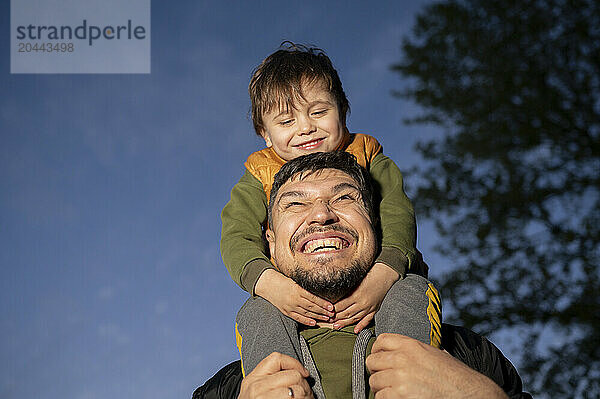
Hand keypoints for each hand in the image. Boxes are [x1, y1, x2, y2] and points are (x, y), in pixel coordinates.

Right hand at [238, 352, 313, 398]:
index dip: (294, 363)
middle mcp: (256, 388)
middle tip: (305, 394)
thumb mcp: (257, 391)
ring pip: (298, 390)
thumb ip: (271, 380)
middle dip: (304, 385)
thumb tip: (301, 373)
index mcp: (252, 380)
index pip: (276, 359)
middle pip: (293, 375)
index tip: (303, 373)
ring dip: (306, 396)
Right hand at [255, 269, 333, 325]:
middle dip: (323, 311)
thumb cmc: (284, 281)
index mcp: (297, 289)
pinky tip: (314, 323)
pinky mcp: (286, 311)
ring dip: (318, 316)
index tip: (331, 306)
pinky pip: (298, 317)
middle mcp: (294, 298)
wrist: (268, 285)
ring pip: (306, 313)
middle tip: (332, 314)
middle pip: (311, 306)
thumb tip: (321, 290)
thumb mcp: (295, 281)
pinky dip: (306, 321)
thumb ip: (306, 287)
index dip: (323, 303)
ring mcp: (290, 306)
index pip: (313, 298)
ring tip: (326, 318)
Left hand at [332, 262, 397, 332]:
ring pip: (354, 318)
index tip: (325, 311)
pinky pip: (367, 319)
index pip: (340, 306)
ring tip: (336, 326)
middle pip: (346, 313)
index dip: (332, 310)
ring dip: (344, 323)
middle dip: (336, 318)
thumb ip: (346, 289)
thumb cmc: (370, 274)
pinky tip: (355, 330)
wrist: (386, 274)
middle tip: (327, 321)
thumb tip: (334, 295)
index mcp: (356, 295)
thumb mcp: (356, 280)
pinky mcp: (375, 309)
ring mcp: (369, 307)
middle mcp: (362, 303)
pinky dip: (361, 325)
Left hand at [366, 333, 508, 398]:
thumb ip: (413, 350)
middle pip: (372, 361)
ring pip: (374, 381)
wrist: (468, 393)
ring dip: (381, 388)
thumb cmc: (453, 376)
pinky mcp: (399, 395)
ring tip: (393, 391)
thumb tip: (397, 352)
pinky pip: (381, 396)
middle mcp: (402, 358)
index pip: (381, 341)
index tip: (380, 359)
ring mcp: (400, 377)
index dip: (378, 351)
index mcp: (411, 345)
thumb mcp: (433, 353)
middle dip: (377, 371)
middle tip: (385, 378)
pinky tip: (397, 398)